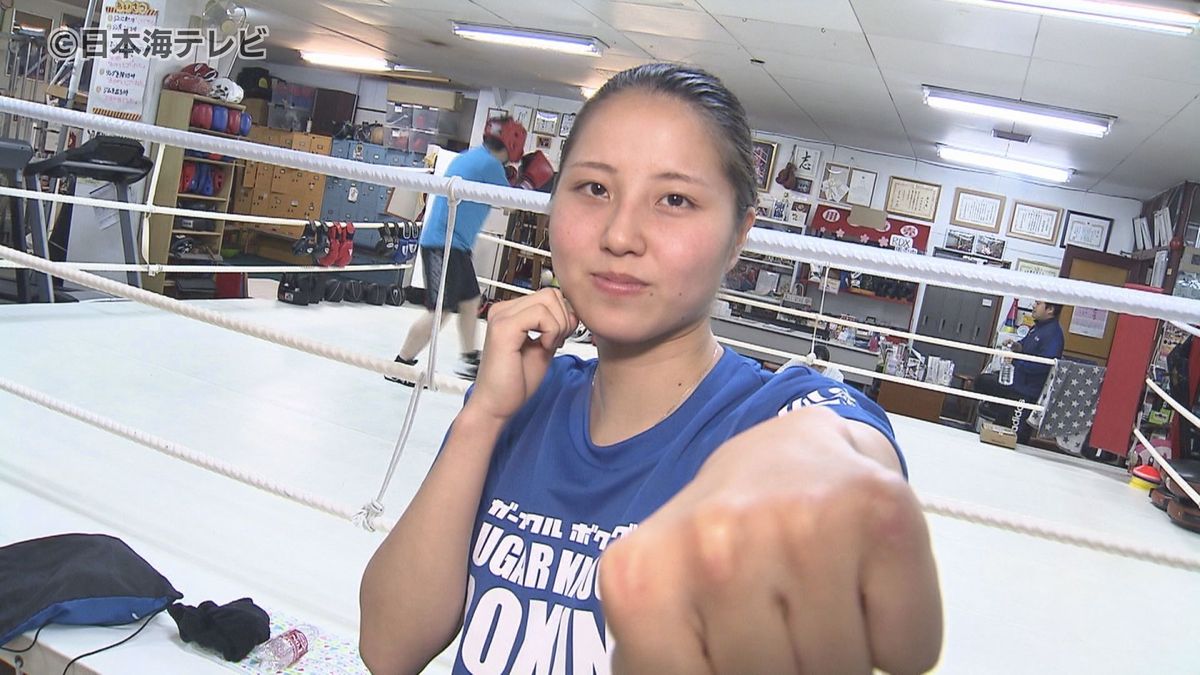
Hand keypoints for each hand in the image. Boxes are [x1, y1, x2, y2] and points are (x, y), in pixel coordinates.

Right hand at [466, 288, 577, 421]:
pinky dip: (551, 331)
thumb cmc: (515, 382)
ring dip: (558, 326)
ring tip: (547, 346)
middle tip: (554, 343)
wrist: (497, 406)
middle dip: (563, 319)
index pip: (550, 295)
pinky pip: (541, 315)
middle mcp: (503, 310)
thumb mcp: (544, 347)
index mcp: (510, 312)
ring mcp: (501, 316)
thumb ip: (556, 327)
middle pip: (551, 294)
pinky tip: (543, 347)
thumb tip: (573, 312)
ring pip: (549, 300)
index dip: (563, 316)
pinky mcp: (503, 328)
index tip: (557, 339)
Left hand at [600, 408, 941, 674]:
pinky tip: (859, 586)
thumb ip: (671, 662)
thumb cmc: (727, 541)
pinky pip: (908, 649)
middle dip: (787, 668)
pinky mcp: (882, 512)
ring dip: (842, 655)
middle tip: (779, 618)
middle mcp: (715, 544)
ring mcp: (799, 524)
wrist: (791, 454)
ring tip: (815, 599)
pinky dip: (895, 639)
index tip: (726, 646)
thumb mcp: (665, 604)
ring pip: (845, 671)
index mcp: (642, 581)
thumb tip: (721, 673)